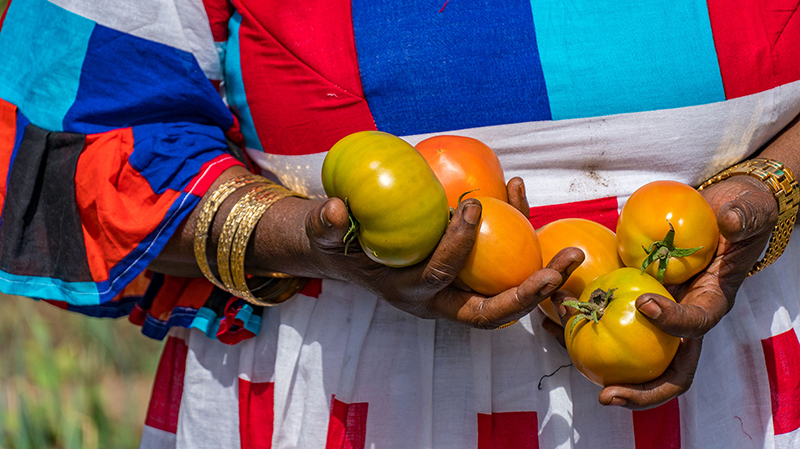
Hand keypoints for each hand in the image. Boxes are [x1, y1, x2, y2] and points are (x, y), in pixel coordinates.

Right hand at [305, 177, 584, 327]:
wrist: (345, 253)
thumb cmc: (335, 243)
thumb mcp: (322, 236)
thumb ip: (325, 225)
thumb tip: (335, 210)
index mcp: (409, 293)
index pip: (441, 278)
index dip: (458, 247)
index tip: (469, 204)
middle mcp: (439, 299)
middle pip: (491, 310)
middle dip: (530, 293)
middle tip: (564, 266)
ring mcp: (457, 289)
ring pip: (505, 292)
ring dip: (541, 274)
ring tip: (572, 248)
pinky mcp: (466, 273)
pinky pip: (499, 260)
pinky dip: (516, 231)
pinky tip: (518, 190)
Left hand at [545, 175, 777, 408]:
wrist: (717, 213)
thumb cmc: (738, 213)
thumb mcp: (749, 209)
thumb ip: (743, 215)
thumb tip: (729, 221)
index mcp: (710, 303)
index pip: (696, 326)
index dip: (673, 323)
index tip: (644, 304)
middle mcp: (683, 320)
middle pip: (667, 370)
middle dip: (640, 390)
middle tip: (607, 395)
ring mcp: (656, 316)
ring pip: (629, 354)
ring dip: (594, 360)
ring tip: (559, 345)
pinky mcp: (632, 304)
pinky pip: (604, 320)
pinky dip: (578, 322)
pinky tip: (549, 316)